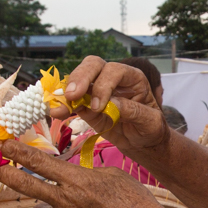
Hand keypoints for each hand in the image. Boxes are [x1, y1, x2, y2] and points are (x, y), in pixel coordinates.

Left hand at [0, 142, 174, 207]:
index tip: (2, 144)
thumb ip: (84, 175)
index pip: (38, 162)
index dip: (17, 151)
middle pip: (25, 185)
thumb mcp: (111, 175)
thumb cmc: (134, 202)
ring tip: (58, 204)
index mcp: (76, 180)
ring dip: (42, 205)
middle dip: (5, 174)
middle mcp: (65, 202)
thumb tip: (71, 177)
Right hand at [47, 57, 170, 156]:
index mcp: (132, 78)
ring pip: (78, 80)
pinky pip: (72, 101)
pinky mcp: (86, 105)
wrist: (143, 142)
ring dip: (66, 92)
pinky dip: (63, 105)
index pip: (114, 71)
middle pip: (93, 66)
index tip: (98, 106)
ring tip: (58, 107)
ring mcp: (97, 90)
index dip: (104, 84)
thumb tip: (109, 105)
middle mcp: (113, 79)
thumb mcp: (150, 122)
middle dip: (81, 78)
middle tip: (72, 95)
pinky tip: (56, 112)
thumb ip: (133, 111)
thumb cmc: (151, 128)